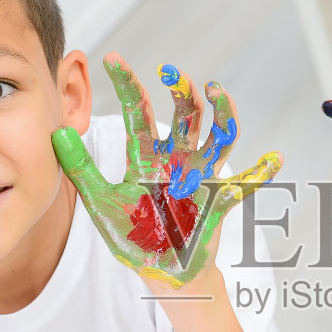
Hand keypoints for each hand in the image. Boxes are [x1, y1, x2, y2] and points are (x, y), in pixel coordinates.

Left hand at [53, 54, 280, 287]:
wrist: (161, 273)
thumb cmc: (134, 238)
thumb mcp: (101, 203)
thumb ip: (82, 169)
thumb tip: (57, 131)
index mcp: (147, 159)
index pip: (138, 113)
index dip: (127, 85)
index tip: (113, 58)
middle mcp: (177, 161)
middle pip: (184, 116)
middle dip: (181, 91)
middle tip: (171, 71)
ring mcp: (201, 179)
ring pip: (217, 136)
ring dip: (221, 112)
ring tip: (216, 91)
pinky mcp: (218, 201)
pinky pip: (244, 185)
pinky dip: (260, 173)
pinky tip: (275, 159)